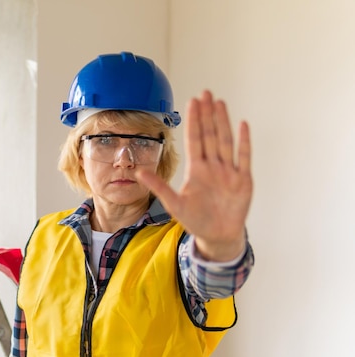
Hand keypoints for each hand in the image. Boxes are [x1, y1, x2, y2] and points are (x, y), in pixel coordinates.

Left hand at [140, 90, 252, 261]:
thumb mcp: (173, 203)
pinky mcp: (243, 180)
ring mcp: (228, 172)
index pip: (194, 140)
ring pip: (225, 142)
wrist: (217, 236)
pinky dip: (244, 142)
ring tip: (219, 103)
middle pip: (210, 135)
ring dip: (223, 122)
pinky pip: (244, 158)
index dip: (194, 121)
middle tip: (205, 93)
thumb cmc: (196, 219)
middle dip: (208, 115)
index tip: (192, 102)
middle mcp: (213, 166)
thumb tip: (138, 172)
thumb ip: (158, 186)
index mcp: (196, 170)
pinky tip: (242, 125)